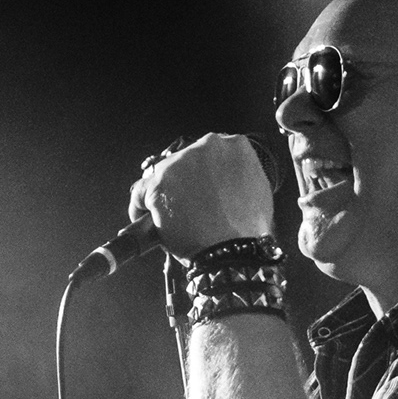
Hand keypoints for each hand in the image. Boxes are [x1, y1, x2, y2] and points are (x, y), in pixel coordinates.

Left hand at [126, 133, 274, 258]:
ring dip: (166, 195)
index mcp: (235, 146)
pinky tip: (149, 221)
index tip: (204, 189)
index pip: (211, 154)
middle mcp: (206, 148)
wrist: (232, 252)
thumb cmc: (247, 231)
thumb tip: (227, 182)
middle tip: (192, 208)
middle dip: (186, 183)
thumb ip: (239, 177)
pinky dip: (141, 208)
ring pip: (163, 176)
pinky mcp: (158, 184)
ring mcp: (180, 164)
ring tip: (175, 219)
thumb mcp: (257, 192)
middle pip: (186, 162)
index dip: (206, 174)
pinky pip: (140, 192)